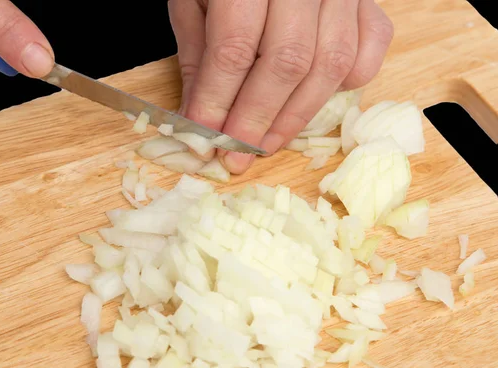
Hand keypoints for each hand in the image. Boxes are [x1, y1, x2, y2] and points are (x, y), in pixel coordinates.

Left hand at [168, 0, 393, 173]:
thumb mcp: (193, 1)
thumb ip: (198, 57)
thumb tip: (198, 121)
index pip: (235, 49)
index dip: (218, 101)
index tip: (206, 139)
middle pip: (287, 63)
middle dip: (258, 120)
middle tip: (236, 156)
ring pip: (330, 64)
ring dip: (296, 116)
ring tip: (266, 145)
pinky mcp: (366, 0)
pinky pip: (368, 51)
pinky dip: (345, 84)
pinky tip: (311, 102)